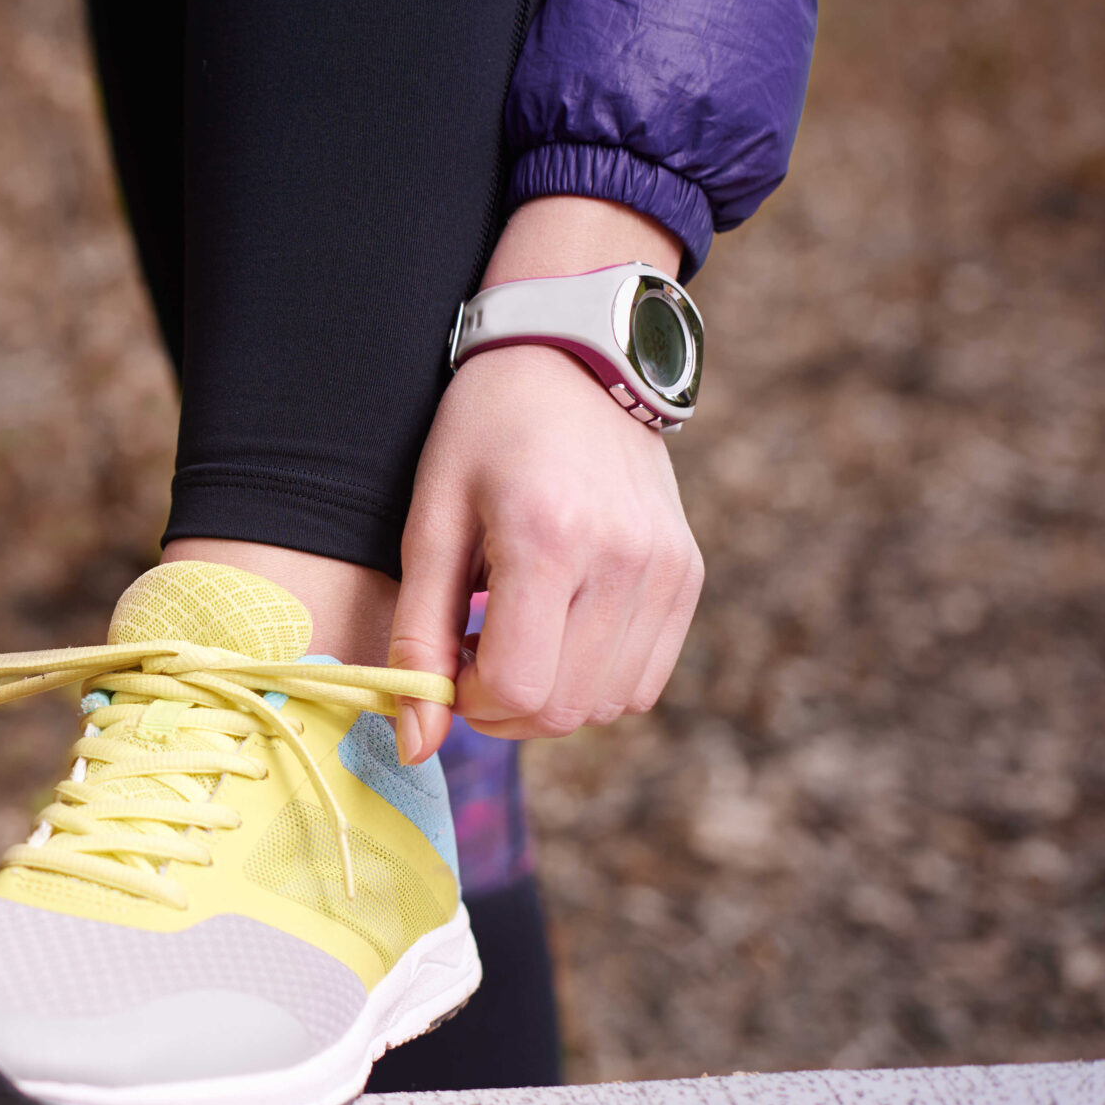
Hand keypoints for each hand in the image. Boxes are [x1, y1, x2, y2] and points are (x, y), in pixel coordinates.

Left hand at [387, 198, 704, 759]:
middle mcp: (623, 560)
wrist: (576, 358)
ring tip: (515, 631)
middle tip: (473, 649)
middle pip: (562, 710)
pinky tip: (559, 626)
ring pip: (606, 707)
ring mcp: (668, 571)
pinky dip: (593, 678)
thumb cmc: (483, 432)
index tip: (448, 661)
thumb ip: (417, 636)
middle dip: (503, 706)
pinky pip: (642, 681)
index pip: (517, 688)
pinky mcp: (689, 576)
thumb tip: (415, 745)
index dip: (468, 701)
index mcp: (548, 539)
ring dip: (549, 695)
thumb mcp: (429, 521)